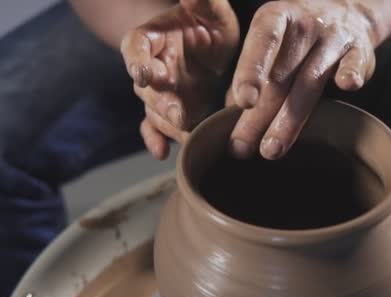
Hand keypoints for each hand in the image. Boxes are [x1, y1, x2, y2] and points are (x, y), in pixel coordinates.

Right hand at [121, 0, 238, 159]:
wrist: (219, 48)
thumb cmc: (210, 23)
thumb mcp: (212, 9)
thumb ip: (201, 1)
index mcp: (151, 37)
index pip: (135, 47)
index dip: (137, 60)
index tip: (144, 73)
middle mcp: (151, 66)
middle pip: (146, 87)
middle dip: (159, 100)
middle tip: (177, 112)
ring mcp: (161, 92)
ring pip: (154, 110)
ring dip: (166, 123)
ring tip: (185, 131)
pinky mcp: (171, 110)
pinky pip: (157, 127)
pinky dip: (157, 139)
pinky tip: (163, 152)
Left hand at [228, 0, 379, 159]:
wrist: (348, 11)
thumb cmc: (298, 36)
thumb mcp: (271, 42)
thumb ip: (253, 73)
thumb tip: (229, 111)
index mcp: (277, 17)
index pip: (263, 43)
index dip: (251, 71)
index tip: (242, 101)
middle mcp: (305, 25)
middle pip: (281, 75)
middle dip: (259, 115)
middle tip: (242, 147)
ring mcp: (333, 37)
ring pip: (311, 81)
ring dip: (290, 119)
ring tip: (272, 149)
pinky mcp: (359, 51)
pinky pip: (354, 63)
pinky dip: (351, 73)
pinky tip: (347, 86)